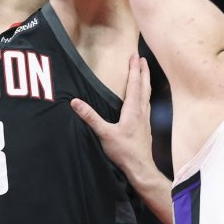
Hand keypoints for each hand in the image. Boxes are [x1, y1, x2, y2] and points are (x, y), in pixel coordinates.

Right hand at [72, 54, 155, 177]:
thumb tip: (75, 102)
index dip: (135, 69)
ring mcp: (145, 119)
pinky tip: (143, 100)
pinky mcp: (145, 127)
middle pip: (145, 86)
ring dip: (146, 82)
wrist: (141, 168)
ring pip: (147, 95)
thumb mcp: (104, 133)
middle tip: (143, 59)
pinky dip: (145, 95)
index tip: (135, 55)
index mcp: (133, 110)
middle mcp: (141, 111)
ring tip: (144, 74)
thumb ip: (90, 117)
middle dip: (144, 71)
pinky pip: (146, 105)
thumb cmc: (124, 152)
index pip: (135, 84)